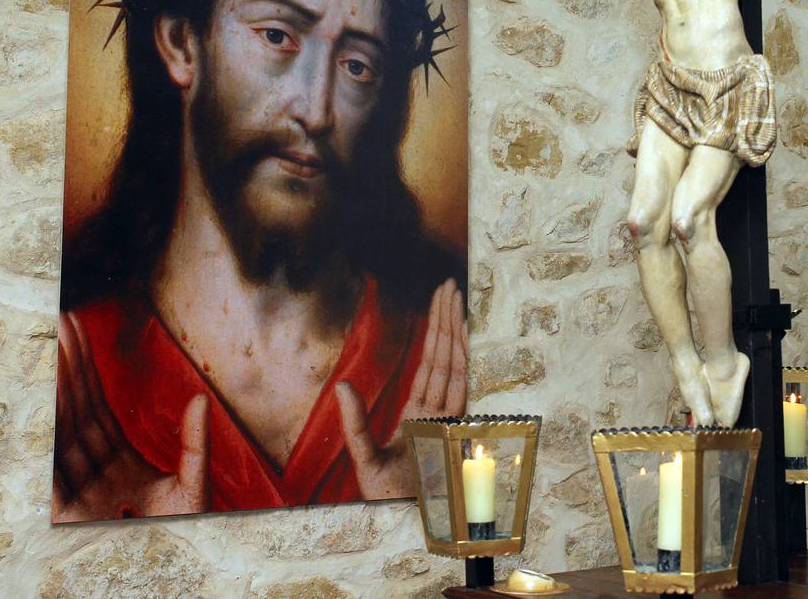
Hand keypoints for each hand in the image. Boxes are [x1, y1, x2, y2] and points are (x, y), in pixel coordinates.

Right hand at [52, 312, 208, 521]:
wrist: (177, 574)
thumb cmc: (185, 541)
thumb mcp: (194, 489)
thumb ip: (195, 444)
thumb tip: (199, 399)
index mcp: (121, 471)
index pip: (99, 414)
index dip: (88, 375)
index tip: (78, 335)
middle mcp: (94, 480)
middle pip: (76, 415)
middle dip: (67, 370)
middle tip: (58, 323)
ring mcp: (77, 497)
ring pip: (62, 433)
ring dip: (55, 390)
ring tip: (49, 347)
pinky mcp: (64, 517)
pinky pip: (50, 469)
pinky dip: (44, 435)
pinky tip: (40, 400)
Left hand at [335, 278, 466, 498]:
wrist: (402, 523)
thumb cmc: (386, 497)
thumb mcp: (363, 459)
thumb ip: (355, 423)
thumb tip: (341, 386)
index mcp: (419, 413)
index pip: (429, 362)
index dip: (435, 330)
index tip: (440, 299)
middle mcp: (438, 411)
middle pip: (444, 355)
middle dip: (447, 320)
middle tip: (449, 285)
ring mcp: (450, 419)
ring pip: (454, 365)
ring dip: (455, 332)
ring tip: (456, 299)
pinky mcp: (456, 430)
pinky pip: (462, 391)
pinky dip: (465, 363)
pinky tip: (466, 339)